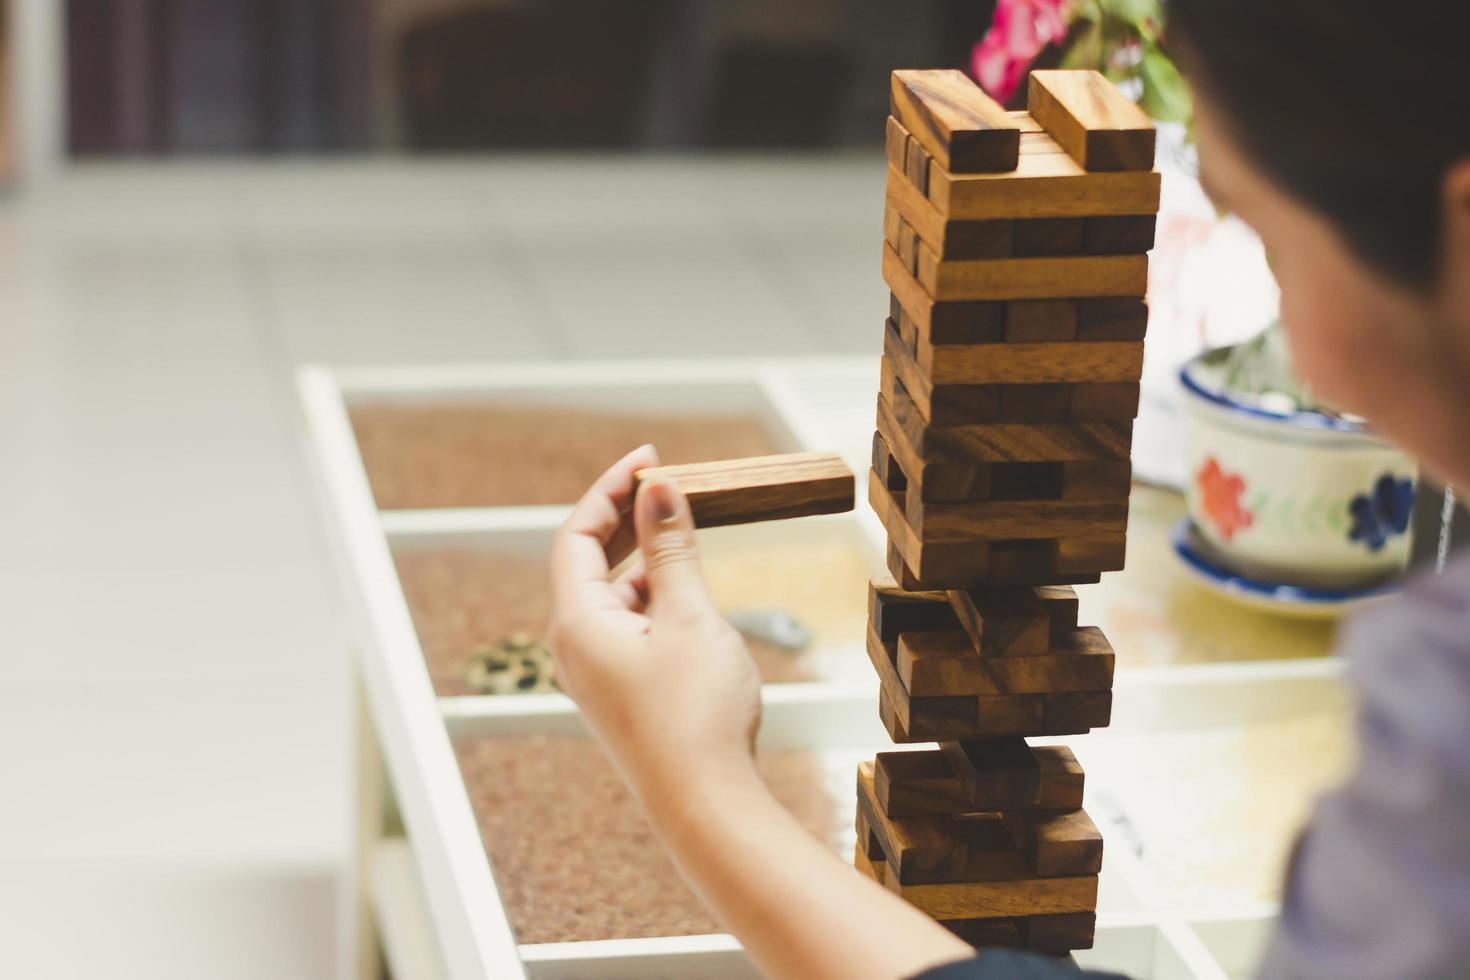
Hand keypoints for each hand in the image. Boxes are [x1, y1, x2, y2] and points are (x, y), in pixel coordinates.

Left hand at [549, 445, 761, 798]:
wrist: (706, 803)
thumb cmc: (696, 713)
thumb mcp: (689, 616)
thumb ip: (671, 549)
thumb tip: (659, 492)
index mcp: (577, 621)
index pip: (579, 534)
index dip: (610, 489)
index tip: (649, 459)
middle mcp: (576, 645)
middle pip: (590, 561)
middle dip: (628, 518)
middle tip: (669, 485)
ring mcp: (598, 672)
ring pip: (615, 594)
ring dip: (647, 558)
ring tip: (689, 532)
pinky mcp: (623, 692)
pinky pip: (630, 625)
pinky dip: (656, 596)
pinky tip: (691, 593)